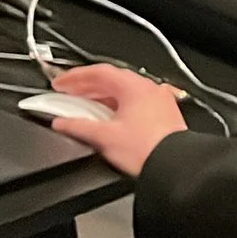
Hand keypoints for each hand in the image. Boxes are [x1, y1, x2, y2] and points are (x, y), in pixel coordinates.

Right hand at [50, 65, 188, 176]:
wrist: (175, 165)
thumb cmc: (147, 149)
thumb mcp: (105, 137)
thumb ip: (78, 127)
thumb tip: (62, 123)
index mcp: (135, 87)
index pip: (100, 72)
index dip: (76, 76)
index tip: (61, 82)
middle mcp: (150, 89)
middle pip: (113, 80)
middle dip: (87, 85)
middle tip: (68, 92)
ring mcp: (160, 100)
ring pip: (125, 91)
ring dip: (102, 96)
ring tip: (82, 105)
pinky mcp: (165, 114)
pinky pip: (136, 102)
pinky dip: (117, 105)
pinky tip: (107, 117)